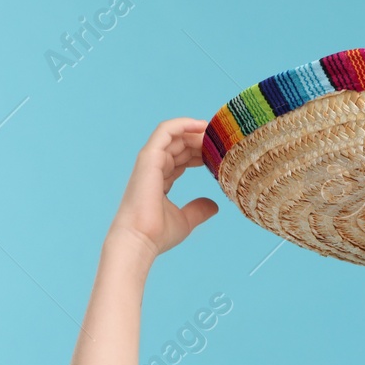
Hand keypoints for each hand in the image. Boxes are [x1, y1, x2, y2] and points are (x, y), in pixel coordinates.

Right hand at [108, 118, 220, 258]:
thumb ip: (198, 209)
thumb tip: (214, 205)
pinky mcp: (149, 158)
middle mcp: (154, 167)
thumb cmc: (157, 234)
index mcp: (161, 179)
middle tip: (223, 142)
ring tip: (216, 133)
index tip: (221, 153)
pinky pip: (165, 131)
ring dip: (196, 133)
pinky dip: (182, 124)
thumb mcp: (185, 220)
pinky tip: (201, 125)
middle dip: (202, 142)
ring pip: (175, 137)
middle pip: (181, 145)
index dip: (201, 152)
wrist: (140, 240)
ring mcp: (150, 161)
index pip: (182, 158)